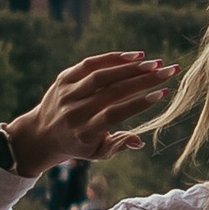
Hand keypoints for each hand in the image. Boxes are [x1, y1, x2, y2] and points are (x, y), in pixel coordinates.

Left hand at [6, 49, 176, 181]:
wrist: (40, 133)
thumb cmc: (78, 144)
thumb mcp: (97, 153)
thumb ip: (118, 145)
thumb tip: (139, 142)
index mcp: (84, 132)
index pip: (114, 114)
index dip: (139, 104)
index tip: (162, 93)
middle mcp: (74, 111)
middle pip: (112, 91)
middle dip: (144, 80)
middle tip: (168, 71)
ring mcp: (68, 93)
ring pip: (102, 75)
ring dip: (131, 67)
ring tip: (154, 63)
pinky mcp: (64, 78)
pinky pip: (90, 64)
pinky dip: (112, 58)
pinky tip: (134, 56)